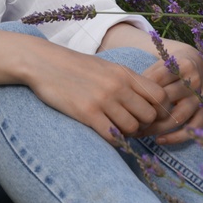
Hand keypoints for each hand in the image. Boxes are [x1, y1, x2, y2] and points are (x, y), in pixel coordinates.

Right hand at [22, 42, 170, 148]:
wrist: (43, 63)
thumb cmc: (75, 67)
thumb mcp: (106, 67)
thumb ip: (127, 81)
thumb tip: (148, 101)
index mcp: (125, 73)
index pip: (159, 96)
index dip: (157, 109)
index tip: (146, 115)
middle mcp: (118, 86)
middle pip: (149, 115)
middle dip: (143, 125)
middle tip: (130, 125)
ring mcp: (103, 100)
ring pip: (132, 128)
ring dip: (126, 133)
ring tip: (115, 128)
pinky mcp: (87, 113)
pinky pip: (112, 135)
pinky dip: (112, 139)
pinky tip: (104, 132)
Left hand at [132, 40, 202, 145]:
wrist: (198, 62)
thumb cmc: (172, 65)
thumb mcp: (160, 63)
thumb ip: (147, 77)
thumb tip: (129, 97)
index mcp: (182, 65)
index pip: (157, 81)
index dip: (139, 93)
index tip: (124, 102)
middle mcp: (195, 81)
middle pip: (166, 100)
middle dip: (145, 112)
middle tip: (127, 121)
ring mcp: (202, 98)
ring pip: (178, 117)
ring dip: (157, 128)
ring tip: (140, 132)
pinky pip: (193, 127)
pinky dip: (177, 137)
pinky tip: (159, 140)